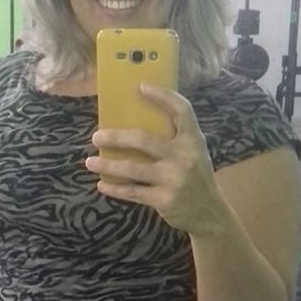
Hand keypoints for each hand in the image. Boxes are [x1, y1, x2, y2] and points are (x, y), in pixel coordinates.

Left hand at [86, 82, 222, 233]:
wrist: (210, 213)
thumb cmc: (196, 177)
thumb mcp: (195, 153)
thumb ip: (175, 138)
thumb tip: (134, 122)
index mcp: (193, 140)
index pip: (181, 110)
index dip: (162, 96)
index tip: (141, 86)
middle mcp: (184, 156)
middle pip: (144, 140)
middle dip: (116, 137)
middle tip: (97, 137)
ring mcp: (173, 179)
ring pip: (132, 169)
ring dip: (107, 165)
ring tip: (90, 163)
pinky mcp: (164, 199)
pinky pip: (132, 192)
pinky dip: (114, 188)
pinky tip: (102, 185)